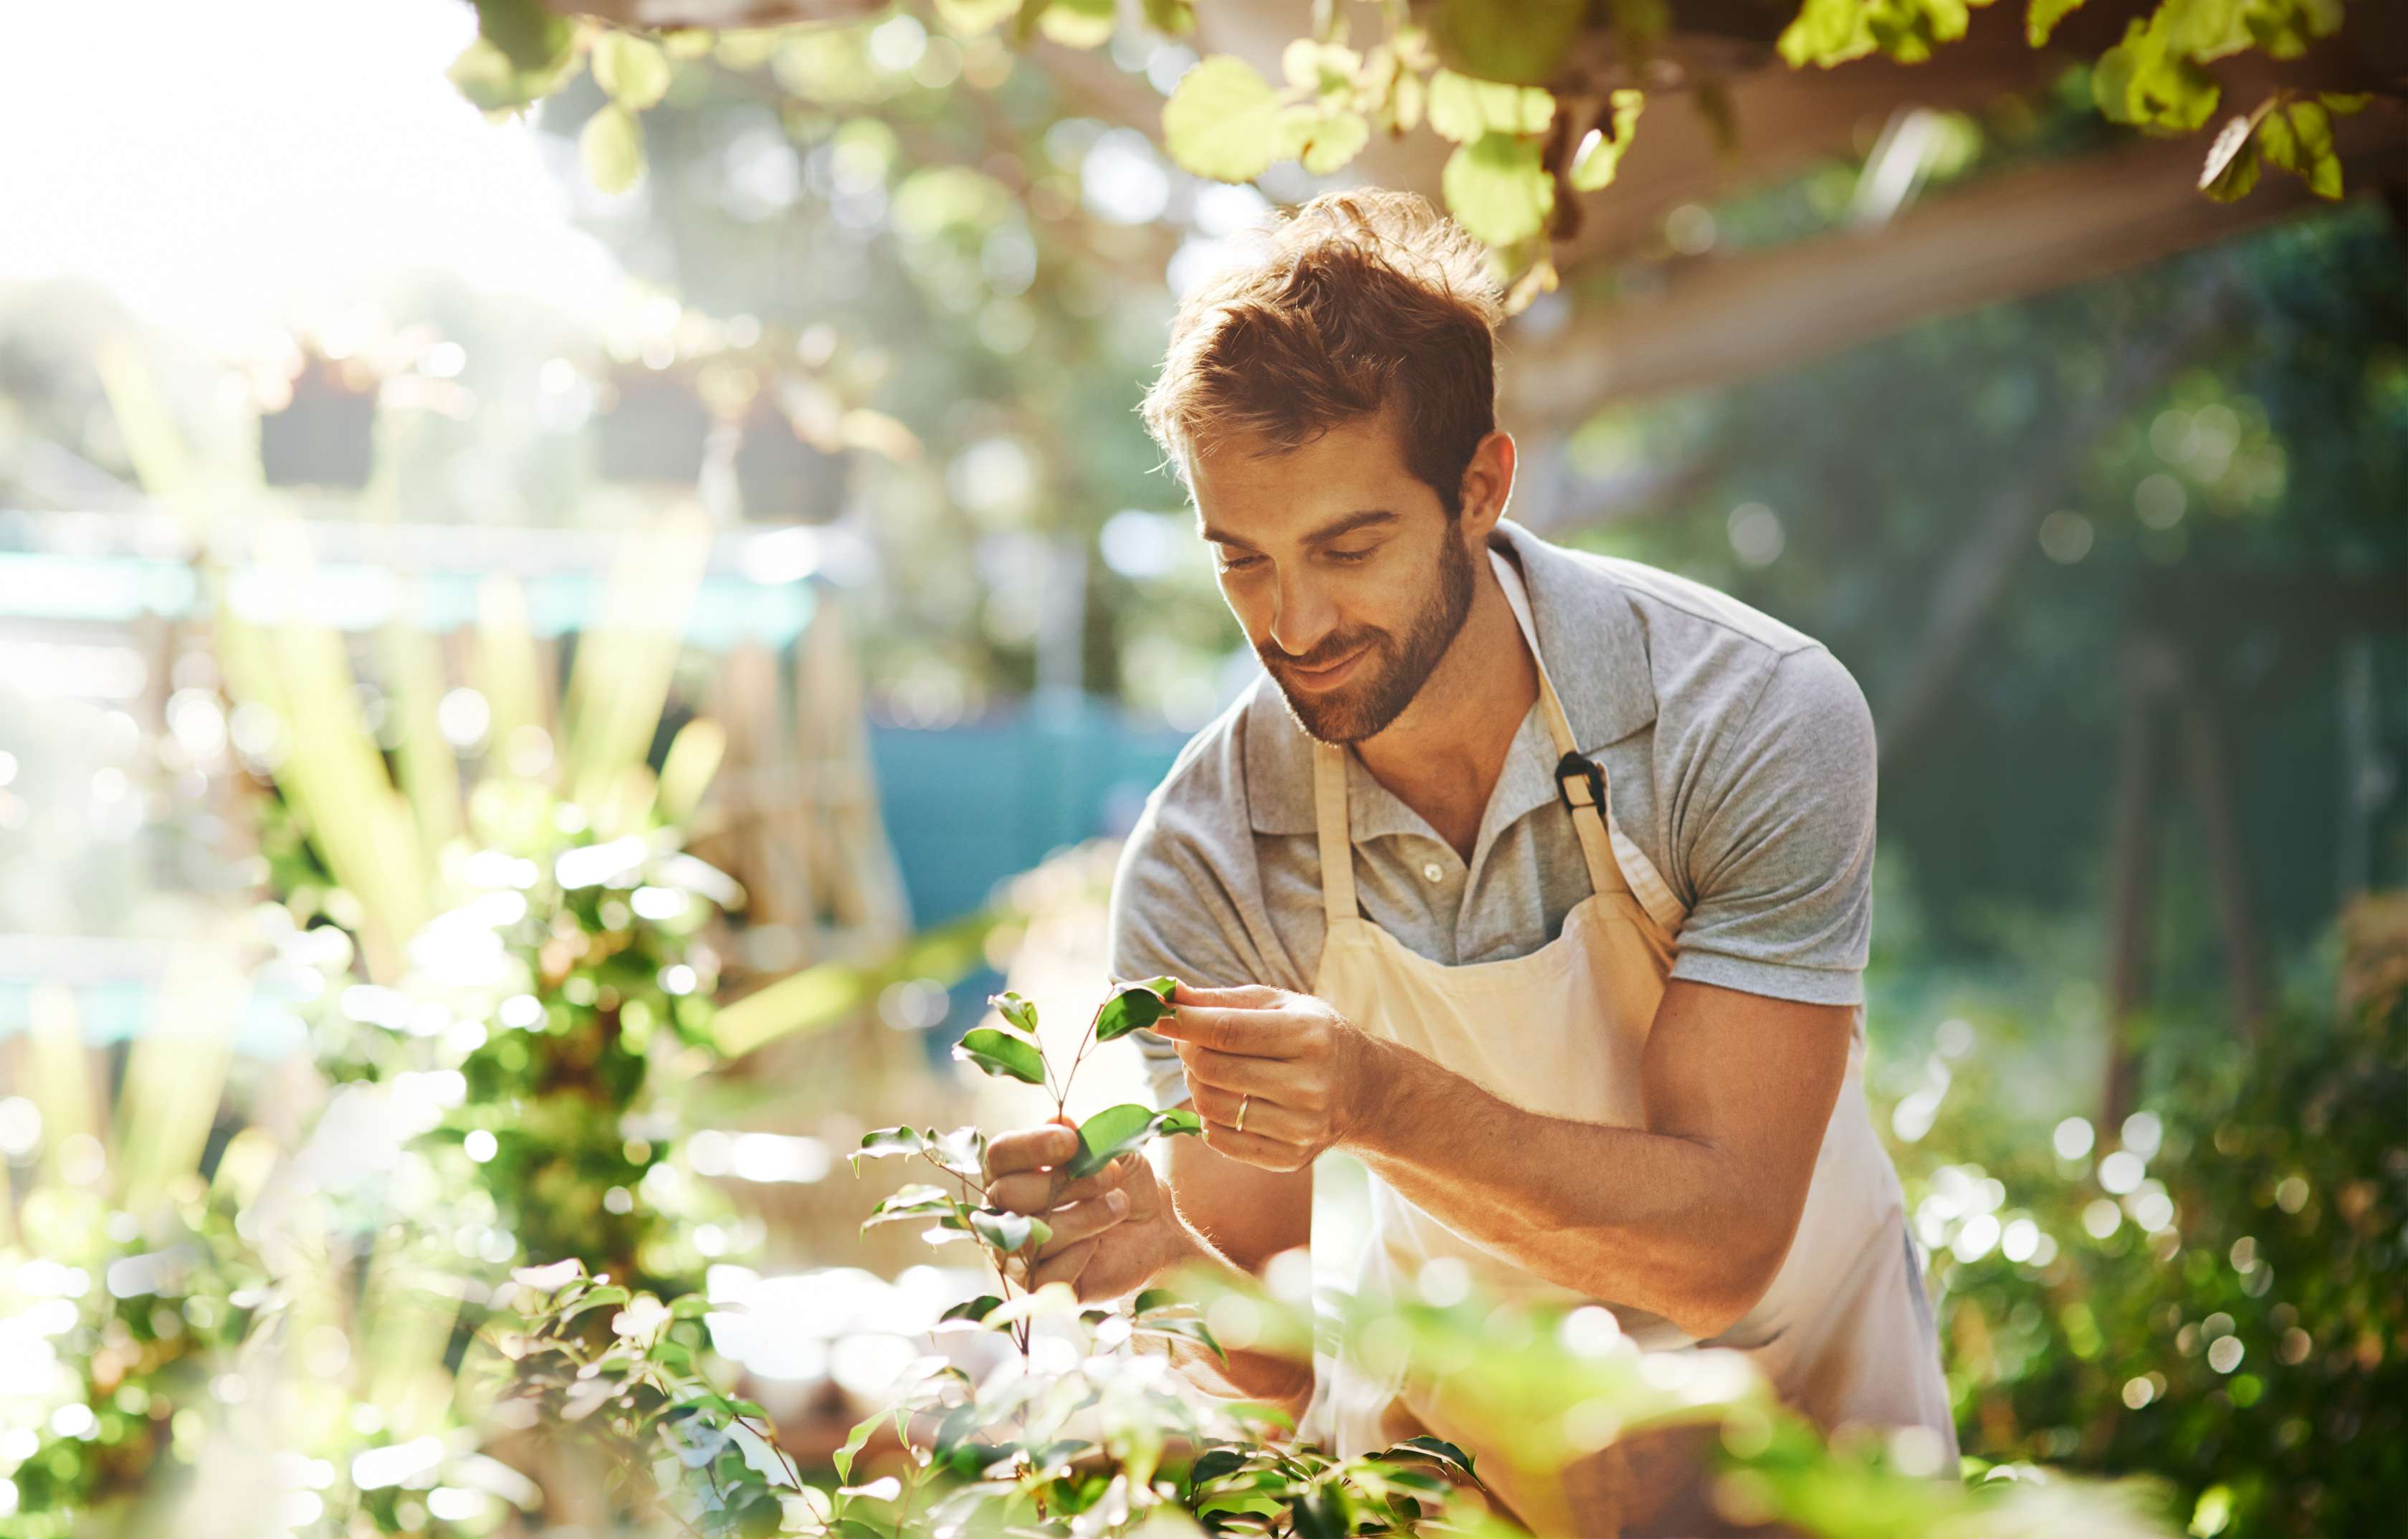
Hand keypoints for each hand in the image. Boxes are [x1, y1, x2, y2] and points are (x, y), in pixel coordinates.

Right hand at [984, 1119, 1190, 1300]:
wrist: (1154, 1227)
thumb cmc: (1123, 1183)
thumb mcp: (1111, 1151)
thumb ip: (1083, 1137)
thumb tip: (1058, 1119)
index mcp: (1012, 1171)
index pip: (999, 1154)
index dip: (1031, 1145)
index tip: (1072, 1142)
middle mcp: (1005, 1211)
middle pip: (1007, 1194)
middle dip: (1064, 1183)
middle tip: (1109, 1176)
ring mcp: (1018, 1250)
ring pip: (1027, 1235)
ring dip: (1080, 1216)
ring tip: (1117, 1206)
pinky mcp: (1039, 1285)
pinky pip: (1043, 1274)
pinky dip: (1077, 1256)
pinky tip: (1098, 1245)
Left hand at [1151, 982, 1383, 1173]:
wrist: (1364, 1090)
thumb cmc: (1314, 1036)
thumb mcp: (1279, 1005)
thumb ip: (1220, 1000)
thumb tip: (1165, 994)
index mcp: (1310, 1037)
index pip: (1226, 1031)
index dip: (1180, 1023)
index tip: (1151, 1013)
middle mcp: (1310, 1086)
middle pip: (1212, 1070)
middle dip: (1187, 1051)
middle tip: (1189, 1040)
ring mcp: (1301, 1129)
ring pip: (1210, 1107)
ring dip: (1195, 1083)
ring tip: (1211, 1068)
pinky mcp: (1290, 1159)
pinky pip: (1220, 1140)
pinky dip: (1210, 1117)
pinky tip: (1228, 1099)